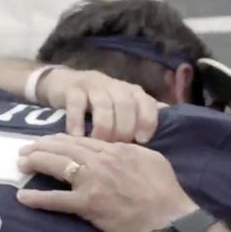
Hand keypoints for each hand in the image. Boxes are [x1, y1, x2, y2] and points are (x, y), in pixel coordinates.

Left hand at [16, 134, 198, 231]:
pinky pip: (57, 200)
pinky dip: (38, 199)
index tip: (49, 140)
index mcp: (115, 149)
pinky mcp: (88, 204)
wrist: (168, 216)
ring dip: (36, 162)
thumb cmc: (164, 188)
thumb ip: (130, 149)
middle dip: (42, 146)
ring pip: (58, 166)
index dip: (61, 139)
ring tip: (20, 162)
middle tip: (25, 148)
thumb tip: (118, 146)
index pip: (82, 140)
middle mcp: (100, 161)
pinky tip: (22, 197)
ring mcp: (92, 182)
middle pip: (64, 148)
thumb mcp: (150, 158)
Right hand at [37, 69, 159, 142]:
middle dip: (123, 128)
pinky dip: (77, 121)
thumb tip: (166, 133)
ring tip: (98, 144)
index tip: (142, 140)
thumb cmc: (98, 103)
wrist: (63, 83)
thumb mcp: (121, 107)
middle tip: (116, 147)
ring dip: (103, 127)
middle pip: (126, 105)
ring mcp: (93, 85)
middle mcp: (115, 86)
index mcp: (132, 92)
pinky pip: (77, 104)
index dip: (147, 121)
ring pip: (104, 104)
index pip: (147, 103)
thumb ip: (139, 117)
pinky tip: (77, 136)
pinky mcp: (72, 89)